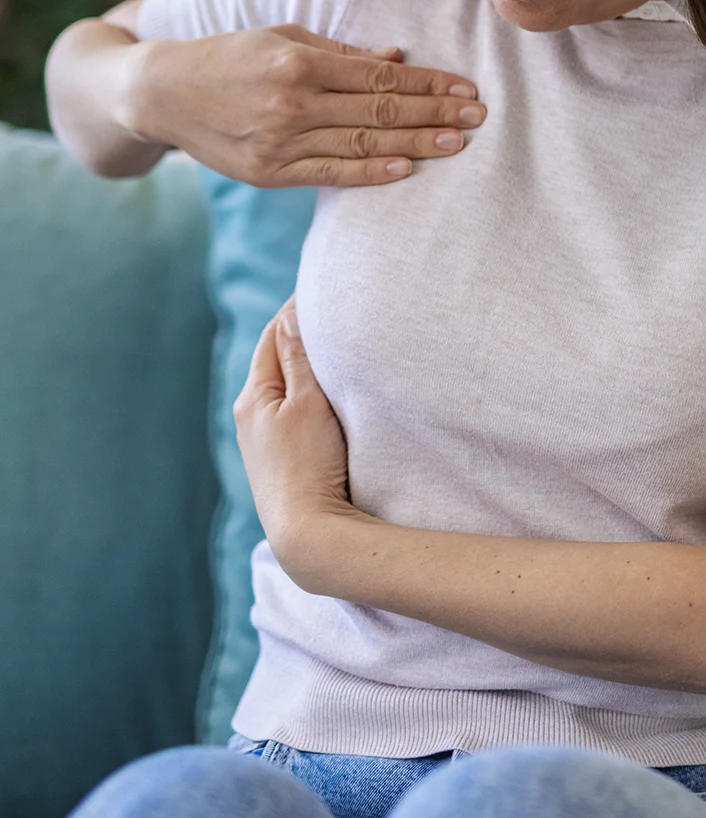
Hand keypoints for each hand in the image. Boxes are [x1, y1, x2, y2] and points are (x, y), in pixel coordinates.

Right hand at [123, 24, 486, 186]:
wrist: (160, 92)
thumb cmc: (228, 57)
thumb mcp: (281, 38)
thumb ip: (340, 52)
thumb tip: (397, 58)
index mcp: (301, 62)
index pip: (381, 76)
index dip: (428, 83)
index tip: (465, 88)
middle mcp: (294, 101)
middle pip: (380, 109)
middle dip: (434, 113)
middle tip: (478, 117)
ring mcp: (281, 140)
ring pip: (363, 143)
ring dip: (415, 143)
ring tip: (457, 144)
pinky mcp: (269, 172)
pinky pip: (330, 174)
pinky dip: (370, 172)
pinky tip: (406, 169)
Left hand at [233, 296, 368, 576]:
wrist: (308, 535)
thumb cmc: (309, 466)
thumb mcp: (307, 403)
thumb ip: (299, 357)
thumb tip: (291, 313)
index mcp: (253, 396)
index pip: (276, 334)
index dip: (299, 309)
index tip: (326, 289)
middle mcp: (251, 416)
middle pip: (278, 358)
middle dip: (302, 335)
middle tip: (335, 312)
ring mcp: (264, 440)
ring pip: (287, 386)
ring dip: (306, 366)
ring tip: (335, 348)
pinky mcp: (282, 460)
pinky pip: (294, 412)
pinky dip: (309, 393)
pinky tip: (329, 397)